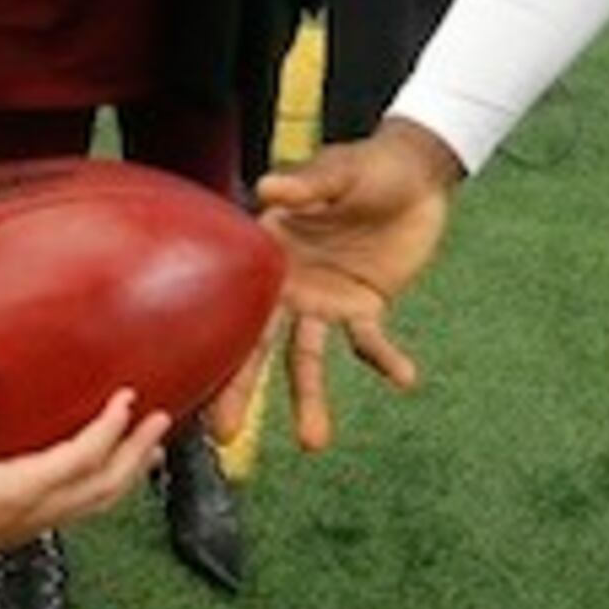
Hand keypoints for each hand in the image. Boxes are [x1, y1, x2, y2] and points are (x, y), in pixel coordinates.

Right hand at [0, 361, 168, 578]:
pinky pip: (84, 508)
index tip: (129, 398)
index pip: (85, 456)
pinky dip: (107, 488)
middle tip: (163, 421)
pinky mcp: (29, 526)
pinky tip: (104, 476)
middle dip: (138, 451)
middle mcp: (39, 509)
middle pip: (108, 483)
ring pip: (101, 500)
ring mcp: (37, 521)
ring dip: (130, 473)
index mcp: (23, 490)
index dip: (111, 427)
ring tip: (151, 450)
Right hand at [234, 119, 456, 450]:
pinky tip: (405, 378)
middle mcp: (287, 286)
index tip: (194, 378)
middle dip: (241, 389)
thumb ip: (307, 185)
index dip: (215, 339)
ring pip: (309, 359)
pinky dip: (386, 361)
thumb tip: (267, 186)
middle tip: (225, 435)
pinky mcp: (364, 308)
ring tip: (313, 442)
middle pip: (260, 345)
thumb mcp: (338, 172)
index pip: (235, 301)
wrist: (414, 174)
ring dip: (311, 400)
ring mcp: (324, 301)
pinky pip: (370, 344)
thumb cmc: (366, 166)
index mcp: (267, 252)